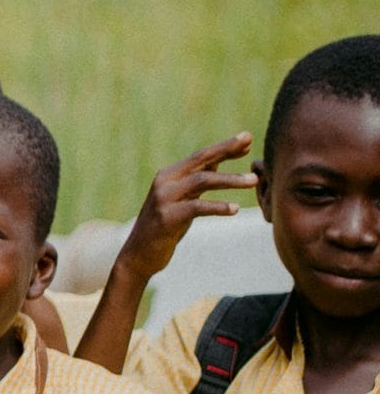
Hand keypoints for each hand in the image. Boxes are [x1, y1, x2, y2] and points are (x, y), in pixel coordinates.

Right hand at [116, 134, 254, 284]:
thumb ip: (195, 181)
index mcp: (169, 176)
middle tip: (250, 142)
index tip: (247, 138)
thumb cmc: (165, 227)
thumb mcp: (182, 200)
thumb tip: (217, 160)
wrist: (139, 255)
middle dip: (226, 150)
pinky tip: (235, 209)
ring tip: (254, 181)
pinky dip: (218, 207)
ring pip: (202, 181)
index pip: (200, 155)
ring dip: (230, 180)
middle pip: (200, 160)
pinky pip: (197, 207)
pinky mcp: (167, 217)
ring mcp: (164, 199)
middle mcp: (165, 182)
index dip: (224, 146)